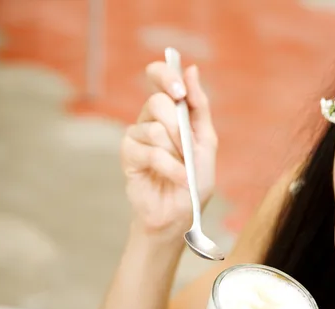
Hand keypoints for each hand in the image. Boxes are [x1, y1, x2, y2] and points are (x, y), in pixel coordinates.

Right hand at [121, 62, 217, 234]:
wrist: (180, 213)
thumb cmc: (194, 179)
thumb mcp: (206, 142)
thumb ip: (199, 107)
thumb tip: (191, 70)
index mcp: (171, 111)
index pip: (159, 76)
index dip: (166, 75)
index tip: (179, 90)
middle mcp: (151, 119)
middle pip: (159, 102)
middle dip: (180, 128)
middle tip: (187, 148)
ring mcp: (137, 136)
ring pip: (156, 129)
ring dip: (177, 152)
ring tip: (183, 170)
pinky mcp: (128, 155)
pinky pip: (150, 151)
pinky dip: (170, 167)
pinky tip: (178, 178)